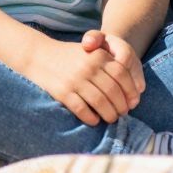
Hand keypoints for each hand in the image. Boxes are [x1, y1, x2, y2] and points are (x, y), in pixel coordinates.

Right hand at [21, 35, 138, 125]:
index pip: (122, 75)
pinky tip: (94, 120)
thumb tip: (131, 89)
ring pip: (100, 103)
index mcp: (98, 55)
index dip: (131, 90)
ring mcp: (75, 80)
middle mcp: (88, 67)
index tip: (133, 101)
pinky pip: (82, 110)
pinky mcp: (63, 92)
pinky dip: (91, 118)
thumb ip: (109, 64)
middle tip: (123, 113)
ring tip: (111, 118)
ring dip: (109, 114)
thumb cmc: (69, 56)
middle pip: (113, 91)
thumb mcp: (90, 52)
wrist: (38, 55)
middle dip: (121, 106)